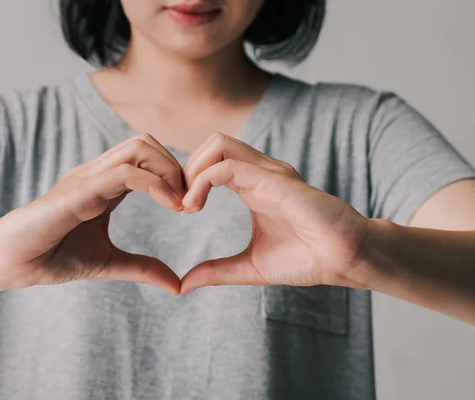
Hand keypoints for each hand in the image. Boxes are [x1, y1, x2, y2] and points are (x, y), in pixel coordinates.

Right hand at [0, 133, 184, 294]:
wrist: (9, 263)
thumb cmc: (50, 257)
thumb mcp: (108, 263)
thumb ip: (142, 268)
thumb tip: (177, 286)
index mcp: (104, 185)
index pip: (147, 158)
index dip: (174, 176)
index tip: (189, 206)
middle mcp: (97, 173)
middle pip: (146, 143)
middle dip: (176, 167)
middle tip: (190, 202)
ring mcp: (87, 177)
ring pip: (139, 147)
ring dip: (170, 171)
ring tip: (181, 204)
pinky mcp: (79, 190)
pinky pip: (125, 173)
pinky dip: (155, 184)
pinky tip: (169, 206)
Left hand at [179, 133, 370, 293]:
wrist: (346, 260)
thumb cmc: (307, 259)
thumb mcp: (249, 267)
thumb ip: (216, 271)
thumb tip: (183, 285)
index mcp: (253, 185)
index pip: (212, 161)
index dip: (188, 180)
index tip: (180, 211)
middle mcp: (260, 171)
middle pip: (212, 142)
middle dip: (186, 168)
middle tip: (179, 204)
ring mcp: (269, 172)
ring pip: (218, 143)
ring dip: (192, 169)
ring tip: (186, 205)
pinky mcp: (275, 180)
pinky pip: (228, 167)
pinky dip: (203, 181)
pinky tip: (195, 206)